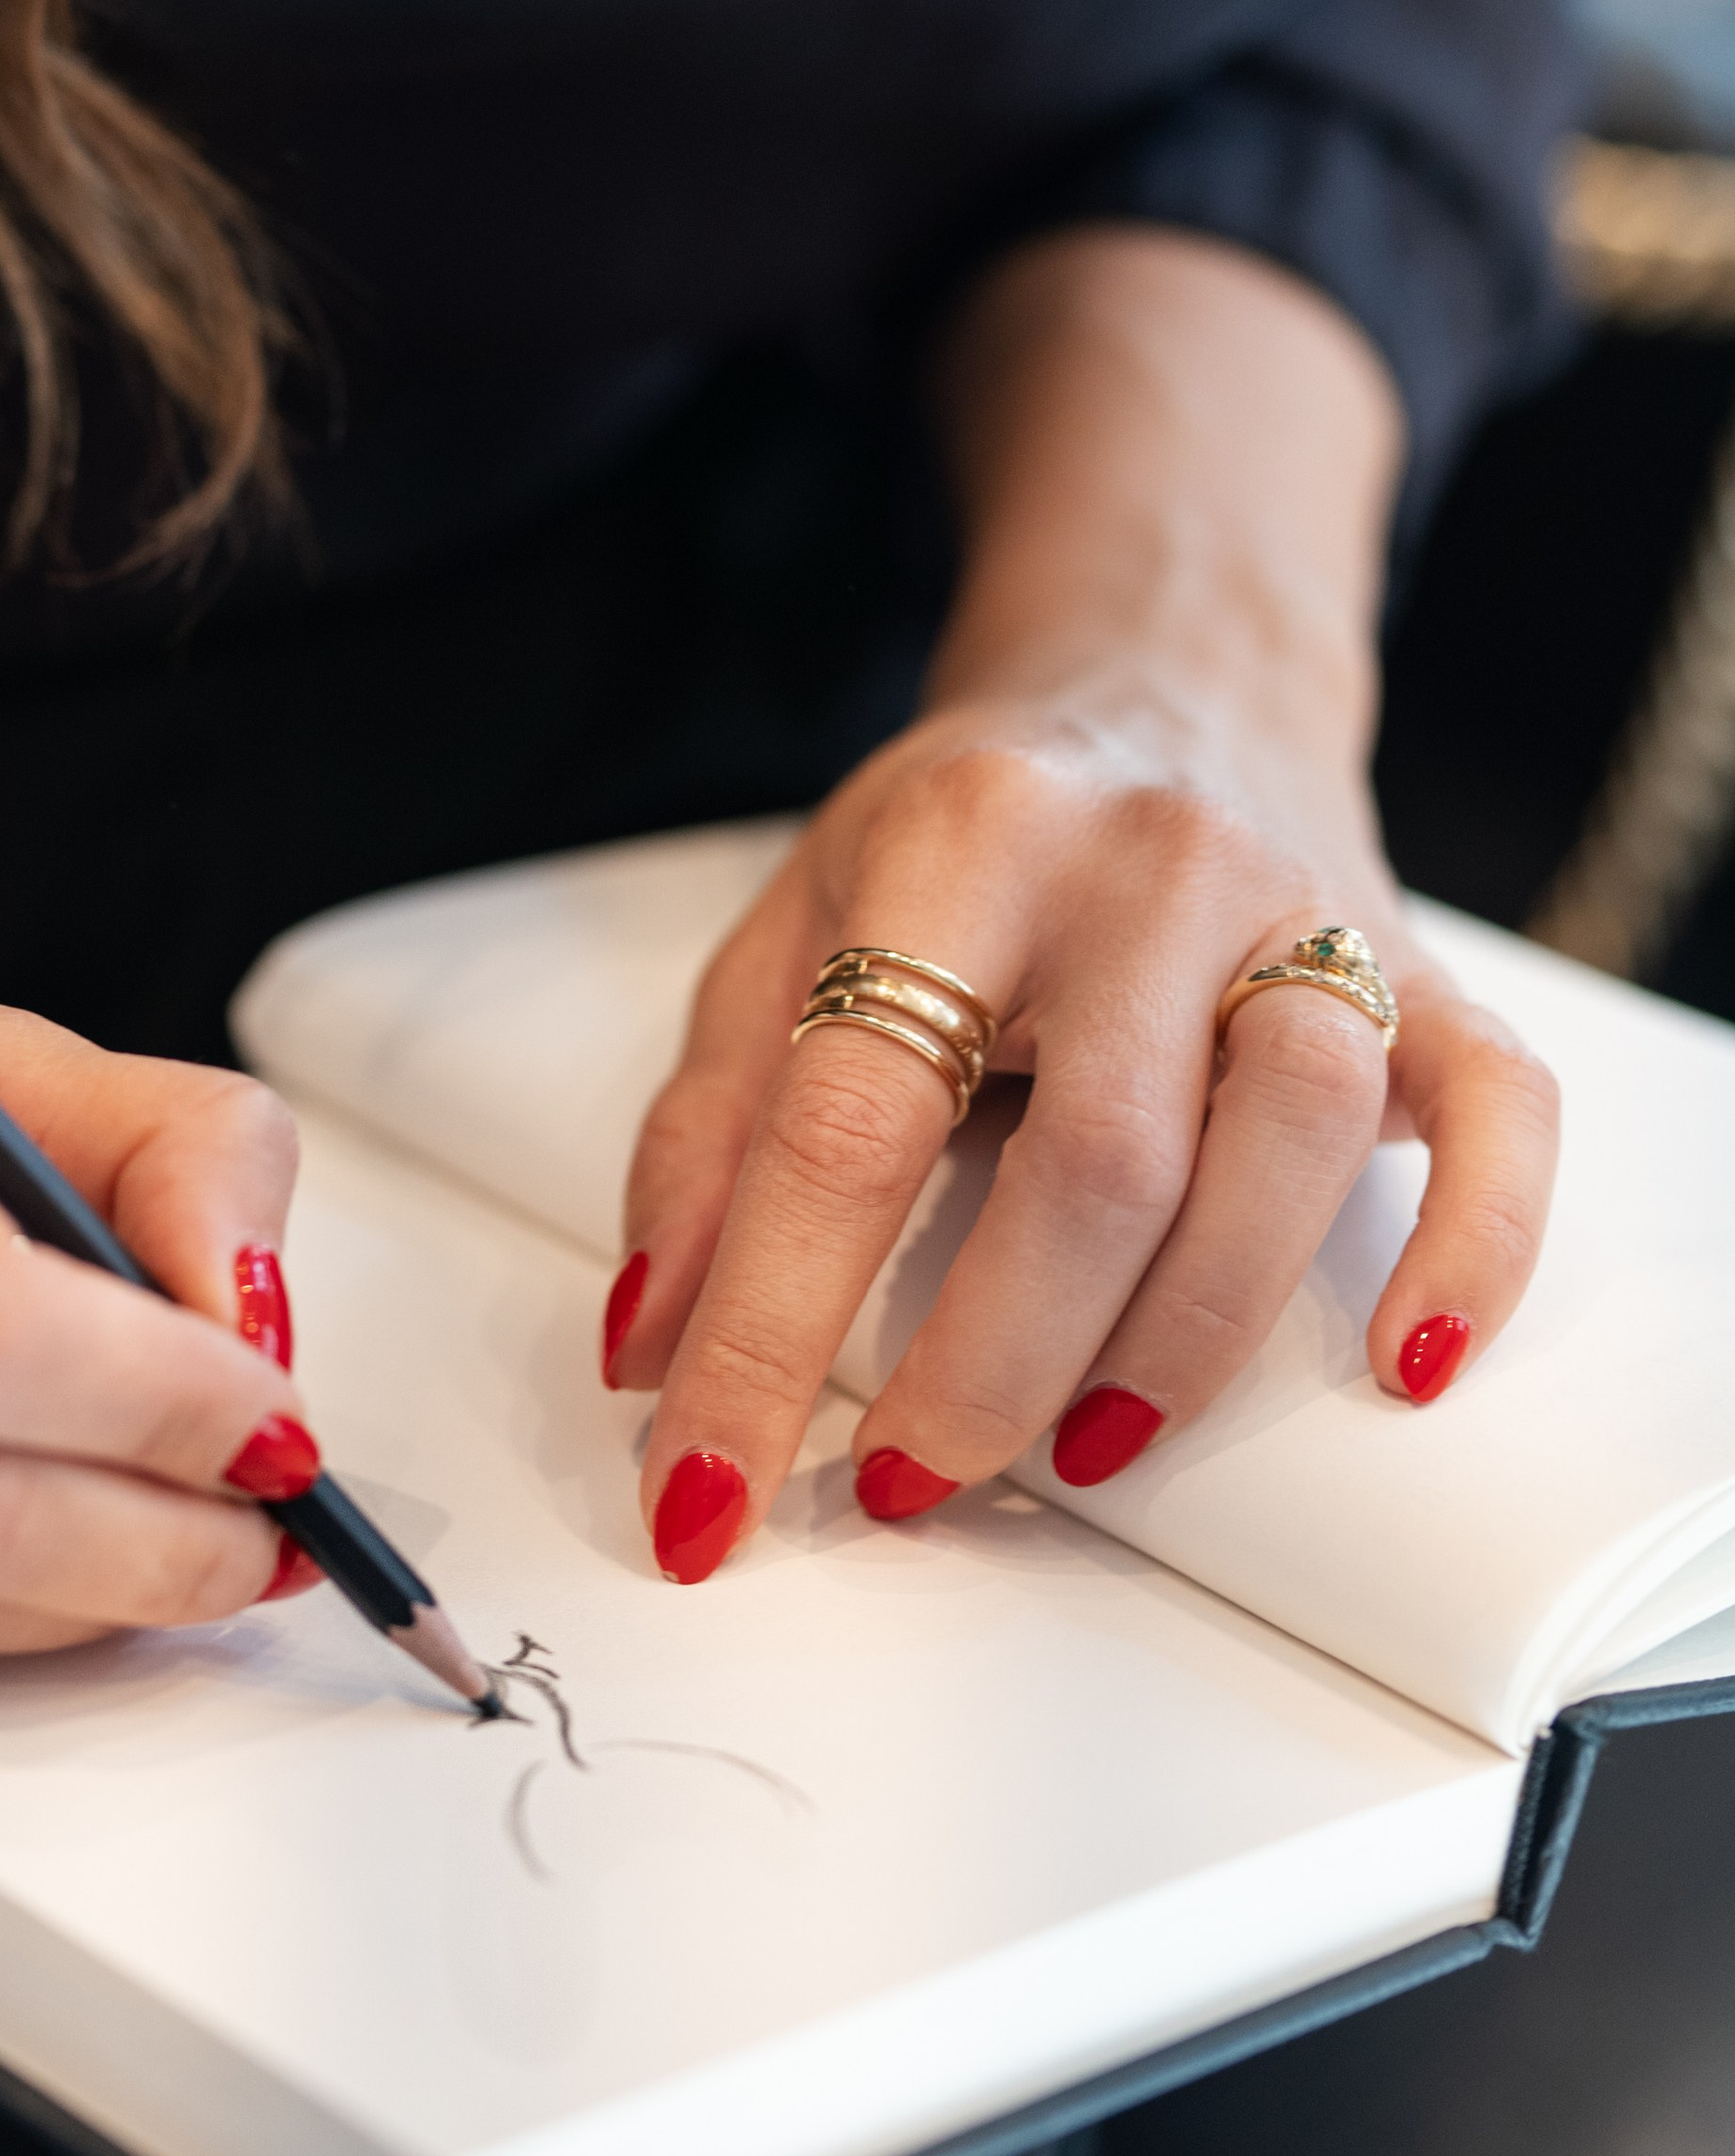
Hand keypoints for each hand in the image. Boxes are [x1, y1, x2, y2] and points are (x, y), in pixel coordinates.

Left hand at [608, 681, 1557, 1579]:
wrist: (1164, 670)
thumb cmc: (969, 834)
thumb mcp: (793, 926)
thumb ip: (709, 1130)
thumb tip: (654, 1347)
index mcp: (967, 842)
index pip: (849, 1120)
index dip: (766, 1326)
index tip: (708, 1485)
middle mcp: (1152, 866)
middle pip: (1097, 1159)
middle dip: (984, 1365)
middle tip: (902, 1482)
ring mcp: (1308, 913)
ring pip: (1290, 1147)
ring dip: (1181, 1340)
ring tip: (1081, 1454)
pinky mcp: (1429, 969)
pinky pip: (1500, 1114)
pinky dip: (1471, 1253)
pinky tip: (1401, 1364)